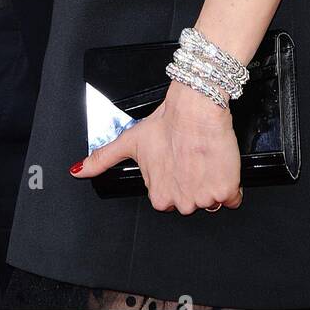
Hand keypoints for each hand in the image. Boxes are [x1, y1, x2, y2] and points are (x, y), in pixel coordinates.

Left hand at [70, 79, 241, 213]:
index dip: (175, 178)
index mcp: (159, 196)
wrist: (195, 107)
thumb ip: (102, 160)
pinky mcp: (226, 190)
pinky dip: (230, 184)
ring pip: (212, 199)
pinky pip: (232, 198)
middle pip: (192, 201)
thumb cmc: (166, 123)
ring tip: (203, 158)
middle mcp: (182, 202)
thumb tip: (77, 171)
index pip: (171, 198)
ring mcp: (204, 198)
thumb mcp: (129, 142)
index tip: (176, 162)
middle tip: (190, 159)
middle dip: (193, 183)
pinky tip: (218, 164)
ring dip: (211, 183)